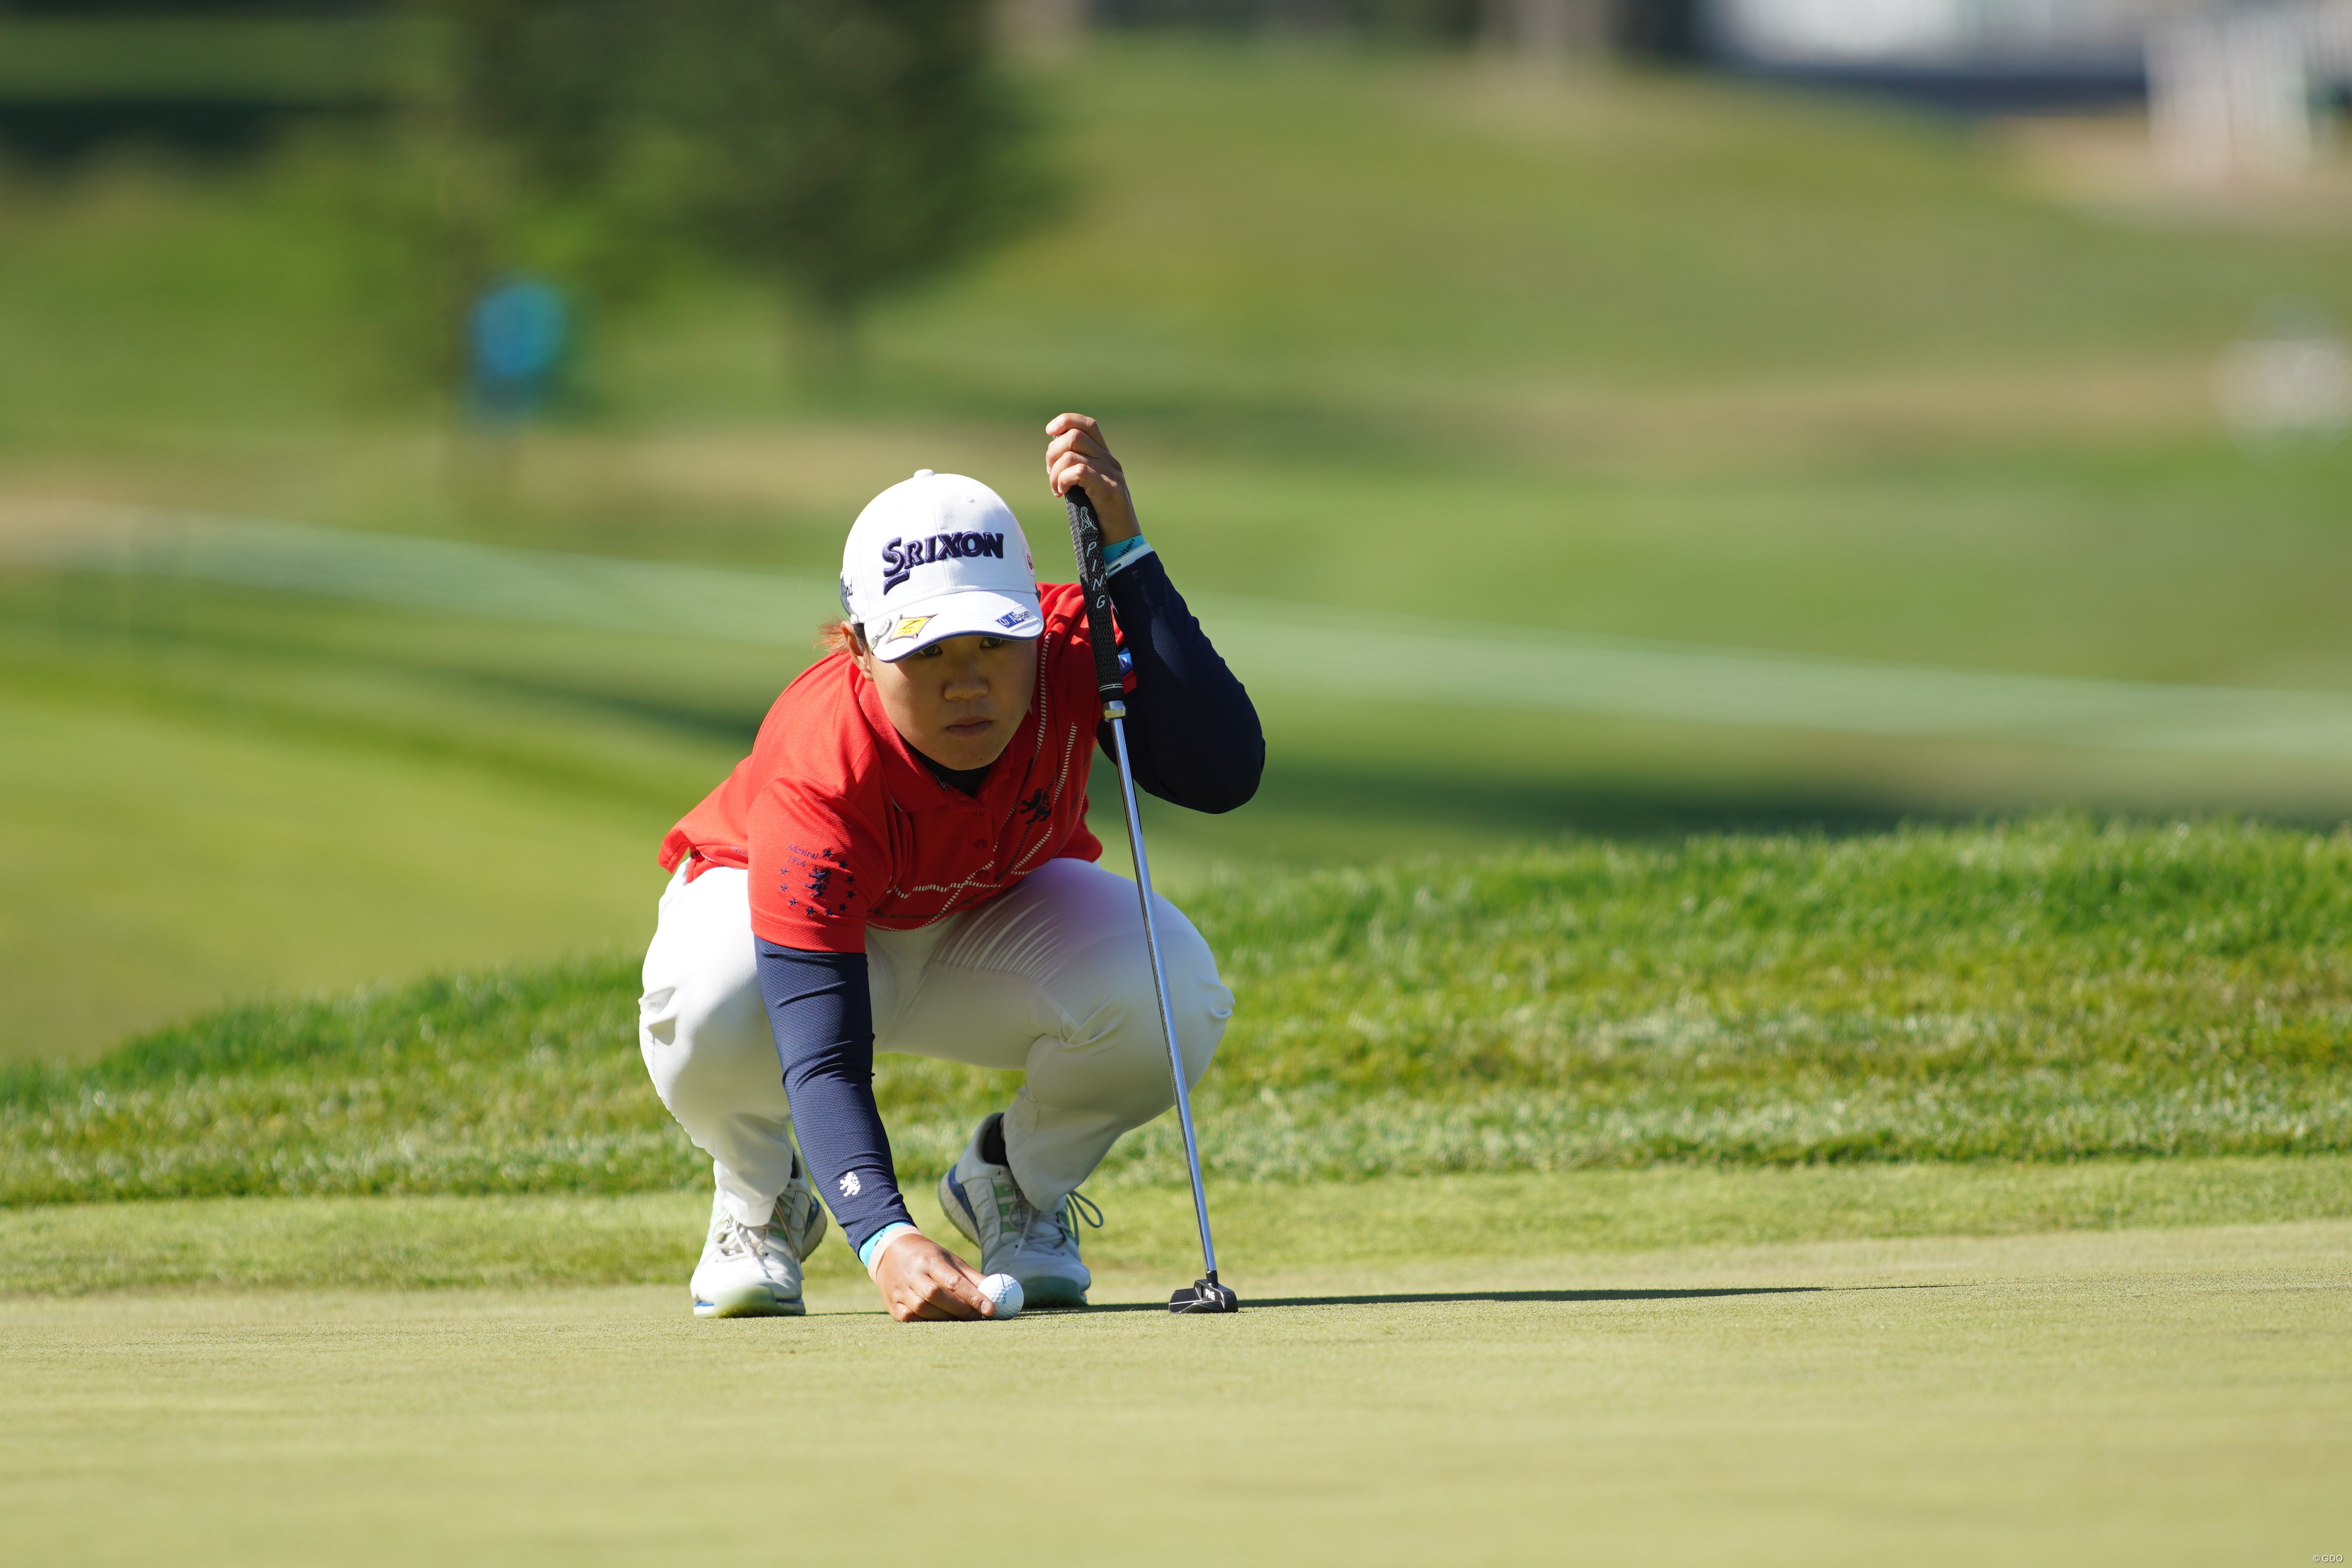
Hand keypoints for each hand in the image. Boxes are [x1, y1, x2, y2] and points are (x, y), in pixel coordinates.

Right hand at [870, 1231, 993, 1321]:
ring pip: (923, 1309)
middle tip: (978, 1317)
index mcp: (929, 1260)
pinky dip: (927, 1322)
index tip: (990, 1309)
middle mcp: (912, 1275)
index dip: (973, 1296)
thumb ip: (971, 1277)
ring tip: (961, 1320)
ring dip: (945, 1318)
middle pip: (936, 1295)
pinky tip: (939, 1320)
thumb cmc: (927, 1257)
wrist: (890, 1253)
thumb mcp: (949, 1259)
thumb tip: (995, 1291)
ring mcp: (900, 1291)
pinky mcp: (893, 1306)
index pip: (953, 1281)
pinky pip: (911, 1319)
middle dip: (960, 1309)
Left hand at [1045, 412, 1140, 547]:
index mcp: (1105, 457)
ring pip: (1072, 455)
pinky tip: (1062, 493)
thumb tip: (1052, 456)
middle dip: (1053, 453)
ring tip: (1056, 489)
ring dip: (1055, 472)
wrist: (1121, 542)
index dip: (1066, 421)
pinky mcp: (1109, 490)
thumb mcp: (1087, 487)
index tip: (1050, 431)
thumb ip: (1076, 468)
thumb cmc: (1099, 517)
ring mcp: (1111, 475)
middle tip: (1051, 474)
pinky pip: (1079, 471)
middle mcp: (1110, 461)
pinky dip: (1063, 480)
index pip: (1087, 424)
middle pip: (1074, 436)